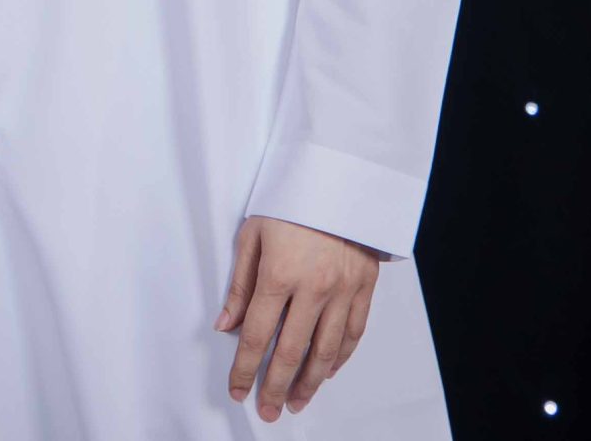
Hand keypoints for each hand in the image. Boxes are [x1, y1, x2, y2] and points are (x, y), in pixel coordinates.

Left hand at [216, 215, 378, 420]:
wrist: (340, 178)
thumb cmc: (289, 201)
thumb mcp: (252, 235)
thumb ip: (240, 285)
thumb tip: (226, 326)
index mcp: (279, 274)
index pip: (257, 336)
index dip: (245, 369)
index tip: (237, 391)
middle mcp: (313, 289)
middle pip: (291, 352)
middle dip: (275, 387)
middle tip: (267, 411)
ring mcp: (343, 291)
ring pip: (326, 351)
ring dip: (309, 383)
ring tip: (296, 402)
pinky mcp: (364, 287)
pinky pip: (353, 333)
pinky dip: (340, 358)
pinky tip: (326, 373)